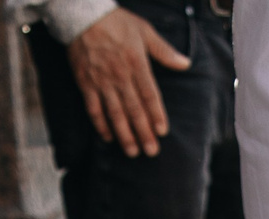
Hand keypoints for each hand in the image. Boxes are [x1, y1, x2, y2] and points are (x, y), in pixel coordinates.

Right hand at [67, 9, 190, 157]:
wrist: (83, 16)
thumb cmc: (117, 22)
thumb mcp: (144, 31)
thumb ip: (164, 51)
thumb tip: (185, 63)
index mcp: (136, 64)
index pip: (149, 94)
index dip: (156, 114)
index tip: (163, 131)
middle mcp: (120, 76)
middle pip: (134, 109)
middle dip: (143, 132)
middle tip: (151, 151)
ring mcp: (101, 82)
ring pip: (115, 114)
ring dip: (124, 135)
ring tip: (132, 152)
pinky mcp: (86, 84)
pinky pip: (94, 109)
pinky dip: (101, 125)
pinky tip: (108, 138)